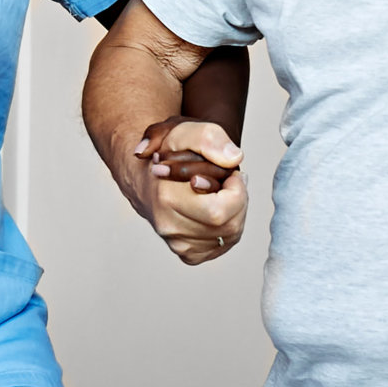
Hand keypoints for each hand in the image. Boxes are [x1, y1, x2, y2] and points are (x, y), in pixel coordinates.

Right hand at [133, 120, 246, 263]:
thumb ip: (210, 138)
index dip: (236, 190)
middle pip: (229, 226)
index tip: (229, 174)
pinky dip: (227, 227)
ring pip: (230, 236)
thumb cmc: (170, 153)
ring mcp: (178, 244)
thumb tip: (233, 159)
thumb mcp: (186, 131)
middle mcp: (169, 227)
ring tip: (220, 194)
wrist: (149, 173)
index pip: (220, 211)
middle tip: (228, 183)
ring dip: (235, 213)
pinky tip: (216, 210)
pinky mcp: (187, 254)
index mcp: (167, 199)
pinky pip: (223, 245)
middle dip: (238, 201)